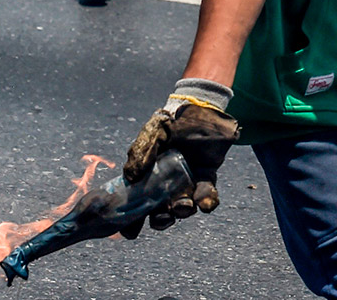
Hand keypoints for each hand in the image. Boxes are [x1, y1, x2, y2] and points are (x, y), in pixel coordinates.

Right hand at [121, 87, 238, 237]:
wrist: (202, 105)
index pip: (136, 202)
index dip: (131, 220)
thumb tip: (129, 176)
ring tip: (183, 206)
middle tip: (162, 217)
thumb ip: (142, 150)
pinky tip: (205, 202)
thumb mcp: (154, 131)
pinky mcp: (206, 176)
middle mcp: (165, 183)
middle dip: (160, 220)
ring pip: (183, 207)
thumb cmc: (173, 118)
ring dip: (182, 211)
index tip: (130, 230)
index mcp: (147, 175)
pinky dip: (206, 201)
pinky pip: (206, 195)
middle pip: (159, 211)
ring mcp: (186, 181)